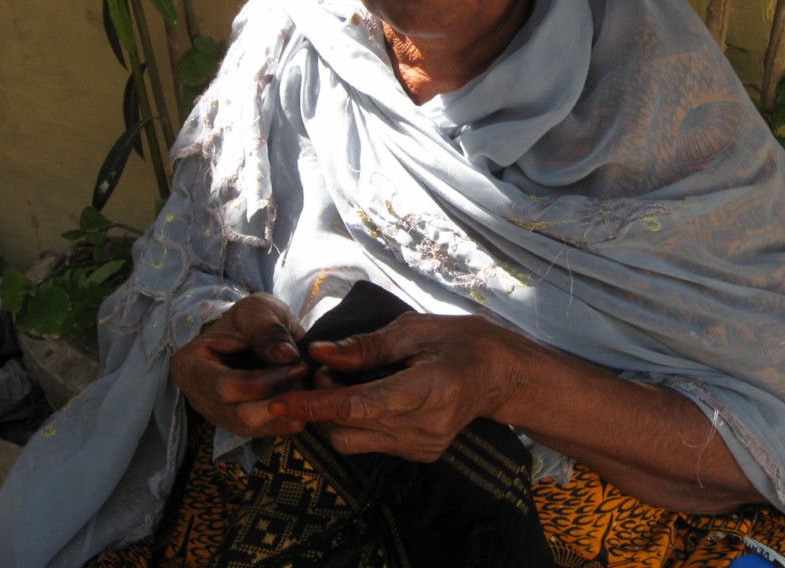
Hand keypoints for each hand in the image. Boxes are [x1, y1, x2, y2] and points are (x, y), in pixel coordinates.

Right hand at [171, 293, 309, 437]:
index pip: (225, 387)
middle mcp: (198, 397)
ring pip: (254, 428)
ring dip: (286, 410)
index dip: (264, 382)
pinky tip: (302, 398)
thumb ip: (267, 329)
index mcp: (190, 366)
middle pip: (240, 415)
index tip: (298, 366)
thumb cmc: (249, 318)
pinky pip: (263, 432)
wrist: (252, 332)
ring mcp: (217, 415)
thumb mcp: (256, 309)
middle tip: (306, 378)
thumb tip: (286, 356)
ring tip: (305, 384)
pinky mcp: (237, 424)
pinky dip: (287, 418)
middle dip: (279, 399)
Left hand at [267, 313, 521, 461]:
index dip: (317, 403)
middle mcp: (425, 427)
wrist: (501, 376)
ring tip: (340, 380)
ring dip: (333, 414)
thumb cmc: (462, 340)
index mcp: (429, 389)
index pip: (361, 405)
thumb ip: (366, 346)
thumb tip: (319, 354)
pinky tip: (361, 395)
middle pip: (348, 428)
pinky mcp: (420, 454)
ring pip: (353, 441)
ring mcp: (423, 446)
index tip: (282, 398)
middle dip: (320, 402)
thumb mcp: (416, 328)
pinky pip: (370, 443)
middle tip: (322, 368)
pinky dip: (353, 421)